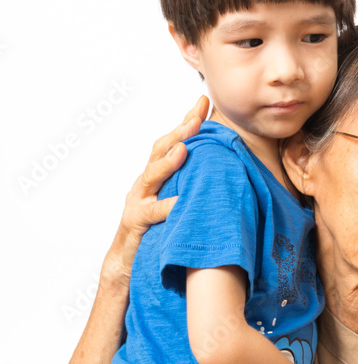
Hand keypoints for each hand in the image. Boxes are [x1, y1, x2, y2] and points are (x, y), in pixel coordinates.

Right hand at [101, 96, 208, 284]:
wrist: (127, 262)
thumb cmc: (156, 230)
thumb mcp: (176, 202)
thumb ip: (192, 184)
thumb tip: (224, 168)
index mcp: (158, 176)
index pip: (173, 141)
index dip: (187, 120)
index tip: (204, 100)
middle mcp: (146, 183)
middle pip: (160, 150)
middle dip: (179, 132)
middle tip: (196, 117)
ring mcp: (138, 201)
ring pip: (151, 176)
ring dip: (168, 161)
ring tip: (185, 148)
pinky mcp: (135, 223)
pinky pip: (151, 214)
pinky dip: (164, 207)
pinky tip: (178, 203)